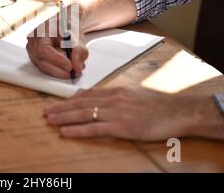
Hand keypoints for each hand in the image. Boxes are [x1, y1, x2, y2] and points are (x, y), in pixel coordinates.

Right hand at [26, 6, 88, 78]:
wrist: (63, 23)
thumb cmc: (68, 26)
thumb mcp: (78, 34)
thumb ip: (79, 50)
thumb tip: (77, 67)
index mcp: (40, 31)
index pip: (43, 49)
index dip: (56, 60)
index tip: (70, 66)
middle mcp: (32, 42)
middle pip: (42, 62)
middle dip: (60, 70)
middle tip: (76, 71)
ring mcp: (32, 51)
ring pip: (44, 68)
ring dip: (60, 71)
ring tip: (75, 67)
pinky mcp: (36, 58)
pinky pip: (46, 68)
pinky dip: (58, 70)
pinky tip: (68, 66)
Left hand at [44, 86, 223, 141]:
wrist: (177, 111)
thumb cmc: (159, 105)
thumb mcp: (134, 94)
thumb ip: (116, 96)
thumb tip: (100, 97)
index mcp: (116, 92)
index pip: (87, 95)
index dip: (70, 100)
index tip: (57, 103)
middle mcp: (113, 99)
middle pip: (81, 104)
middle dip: (61, 108)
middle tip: (46, 112)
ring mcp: (116, 112)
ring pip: (83, 114)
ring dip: (64, 117)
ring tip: (50, 120)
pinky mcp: (122, 126)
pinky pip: (94, 128)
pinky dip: (77, 130)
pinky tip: (65, 132)